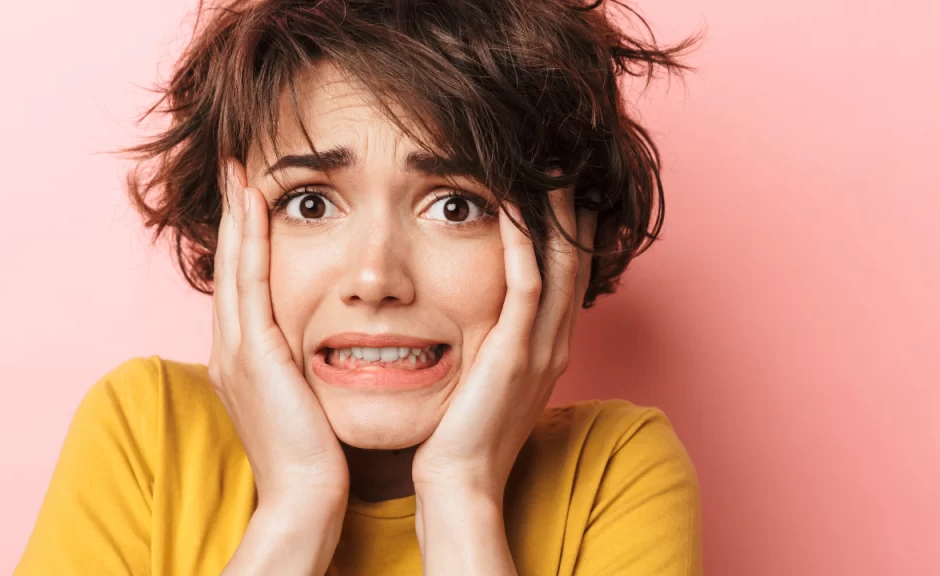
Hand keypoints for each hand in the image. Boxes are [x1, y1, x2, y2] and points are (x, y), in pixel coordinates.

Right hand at [208, 158, 348, 508]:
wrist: (305, 498)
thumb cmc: (316, 454)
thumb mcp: (305, 398)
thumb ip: (305, 366)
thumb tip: (327, 343)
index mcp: (243, 357)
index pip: (243, 282)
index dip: (245, 237)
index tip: (254, 195)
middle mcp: (231, 347)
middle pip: (230, 264)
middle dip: (233, 214)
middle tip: (236, 166)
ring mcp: (236, 349)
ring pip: (235, 264)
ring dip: (238, 213)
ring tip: (241, 168)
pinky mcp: (253, 354)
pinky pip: (250, 281)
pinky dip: (251, 239)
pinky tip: (258, 202)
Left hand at [411, 187, 593, 499]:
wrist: (459, 482)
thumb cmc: (463, 434)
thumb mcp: (487, 381)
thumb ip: (492, 346)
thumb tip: (476, 320)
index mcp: (547, 348)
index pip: (565, 276)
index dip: (568, 231)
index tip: (559, 190)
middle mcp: (553, 343)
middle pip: (574, 261)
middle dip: (573, 212)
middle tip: (565, 165)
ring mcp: (539, 348)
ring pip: (559, 266)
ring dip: (555, 215)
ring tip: (550, 169)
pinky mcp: (514, 354)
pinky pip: (526, 285)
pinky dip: (522, 242)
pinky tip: (510, 205)